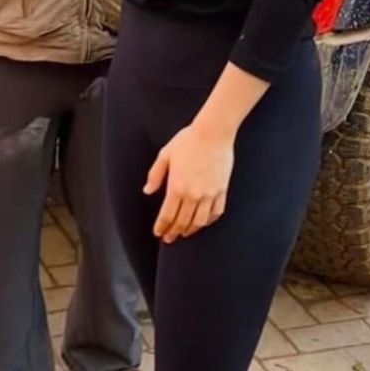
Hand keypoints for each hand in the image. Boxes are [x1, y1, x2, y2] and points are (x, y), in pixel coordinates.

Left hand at [143, 122, 234, 242]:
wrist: (213, 132)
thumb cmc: (188, 140)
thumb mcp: (165, 155)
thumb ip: (155, 175)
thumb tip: (147, 191)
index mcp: (176, 187)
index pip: (167, 215)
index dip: (162, 227)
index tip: (159, 233)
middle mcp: (192, 194)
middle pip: (182, 222)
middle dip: (174, 232)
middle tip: (169, 238)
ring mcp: (209, 193)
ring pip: (199, 221)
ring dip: (191, 230)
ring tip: (185, 233)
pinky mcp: (221, 190)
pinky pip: (216, 212)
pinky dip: (209, 221)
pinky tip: (203, 222)